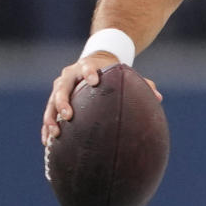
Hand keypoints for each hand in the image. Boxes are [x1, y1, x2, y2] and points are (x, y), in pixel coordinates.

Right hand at [40, 52, 162, 145]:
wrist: (92, 62)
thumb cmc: (111, 71)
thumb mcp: (123, 73)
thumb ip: (140, 83)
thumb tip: (158, 97)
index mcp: (87, 66)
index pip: (87, 67)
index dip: (89, 72)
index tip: (94, 80)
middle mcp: (69, 75)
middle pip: (61, 87)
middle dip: (63, 101)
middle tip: (68, 115)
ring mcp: (59, 87)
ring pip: (51, 103)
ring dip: (51, 118)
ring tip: (54, 135)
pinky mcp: (54, 100)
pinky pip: (48, 114)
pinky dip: (46, 127)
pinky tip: (47, 143)